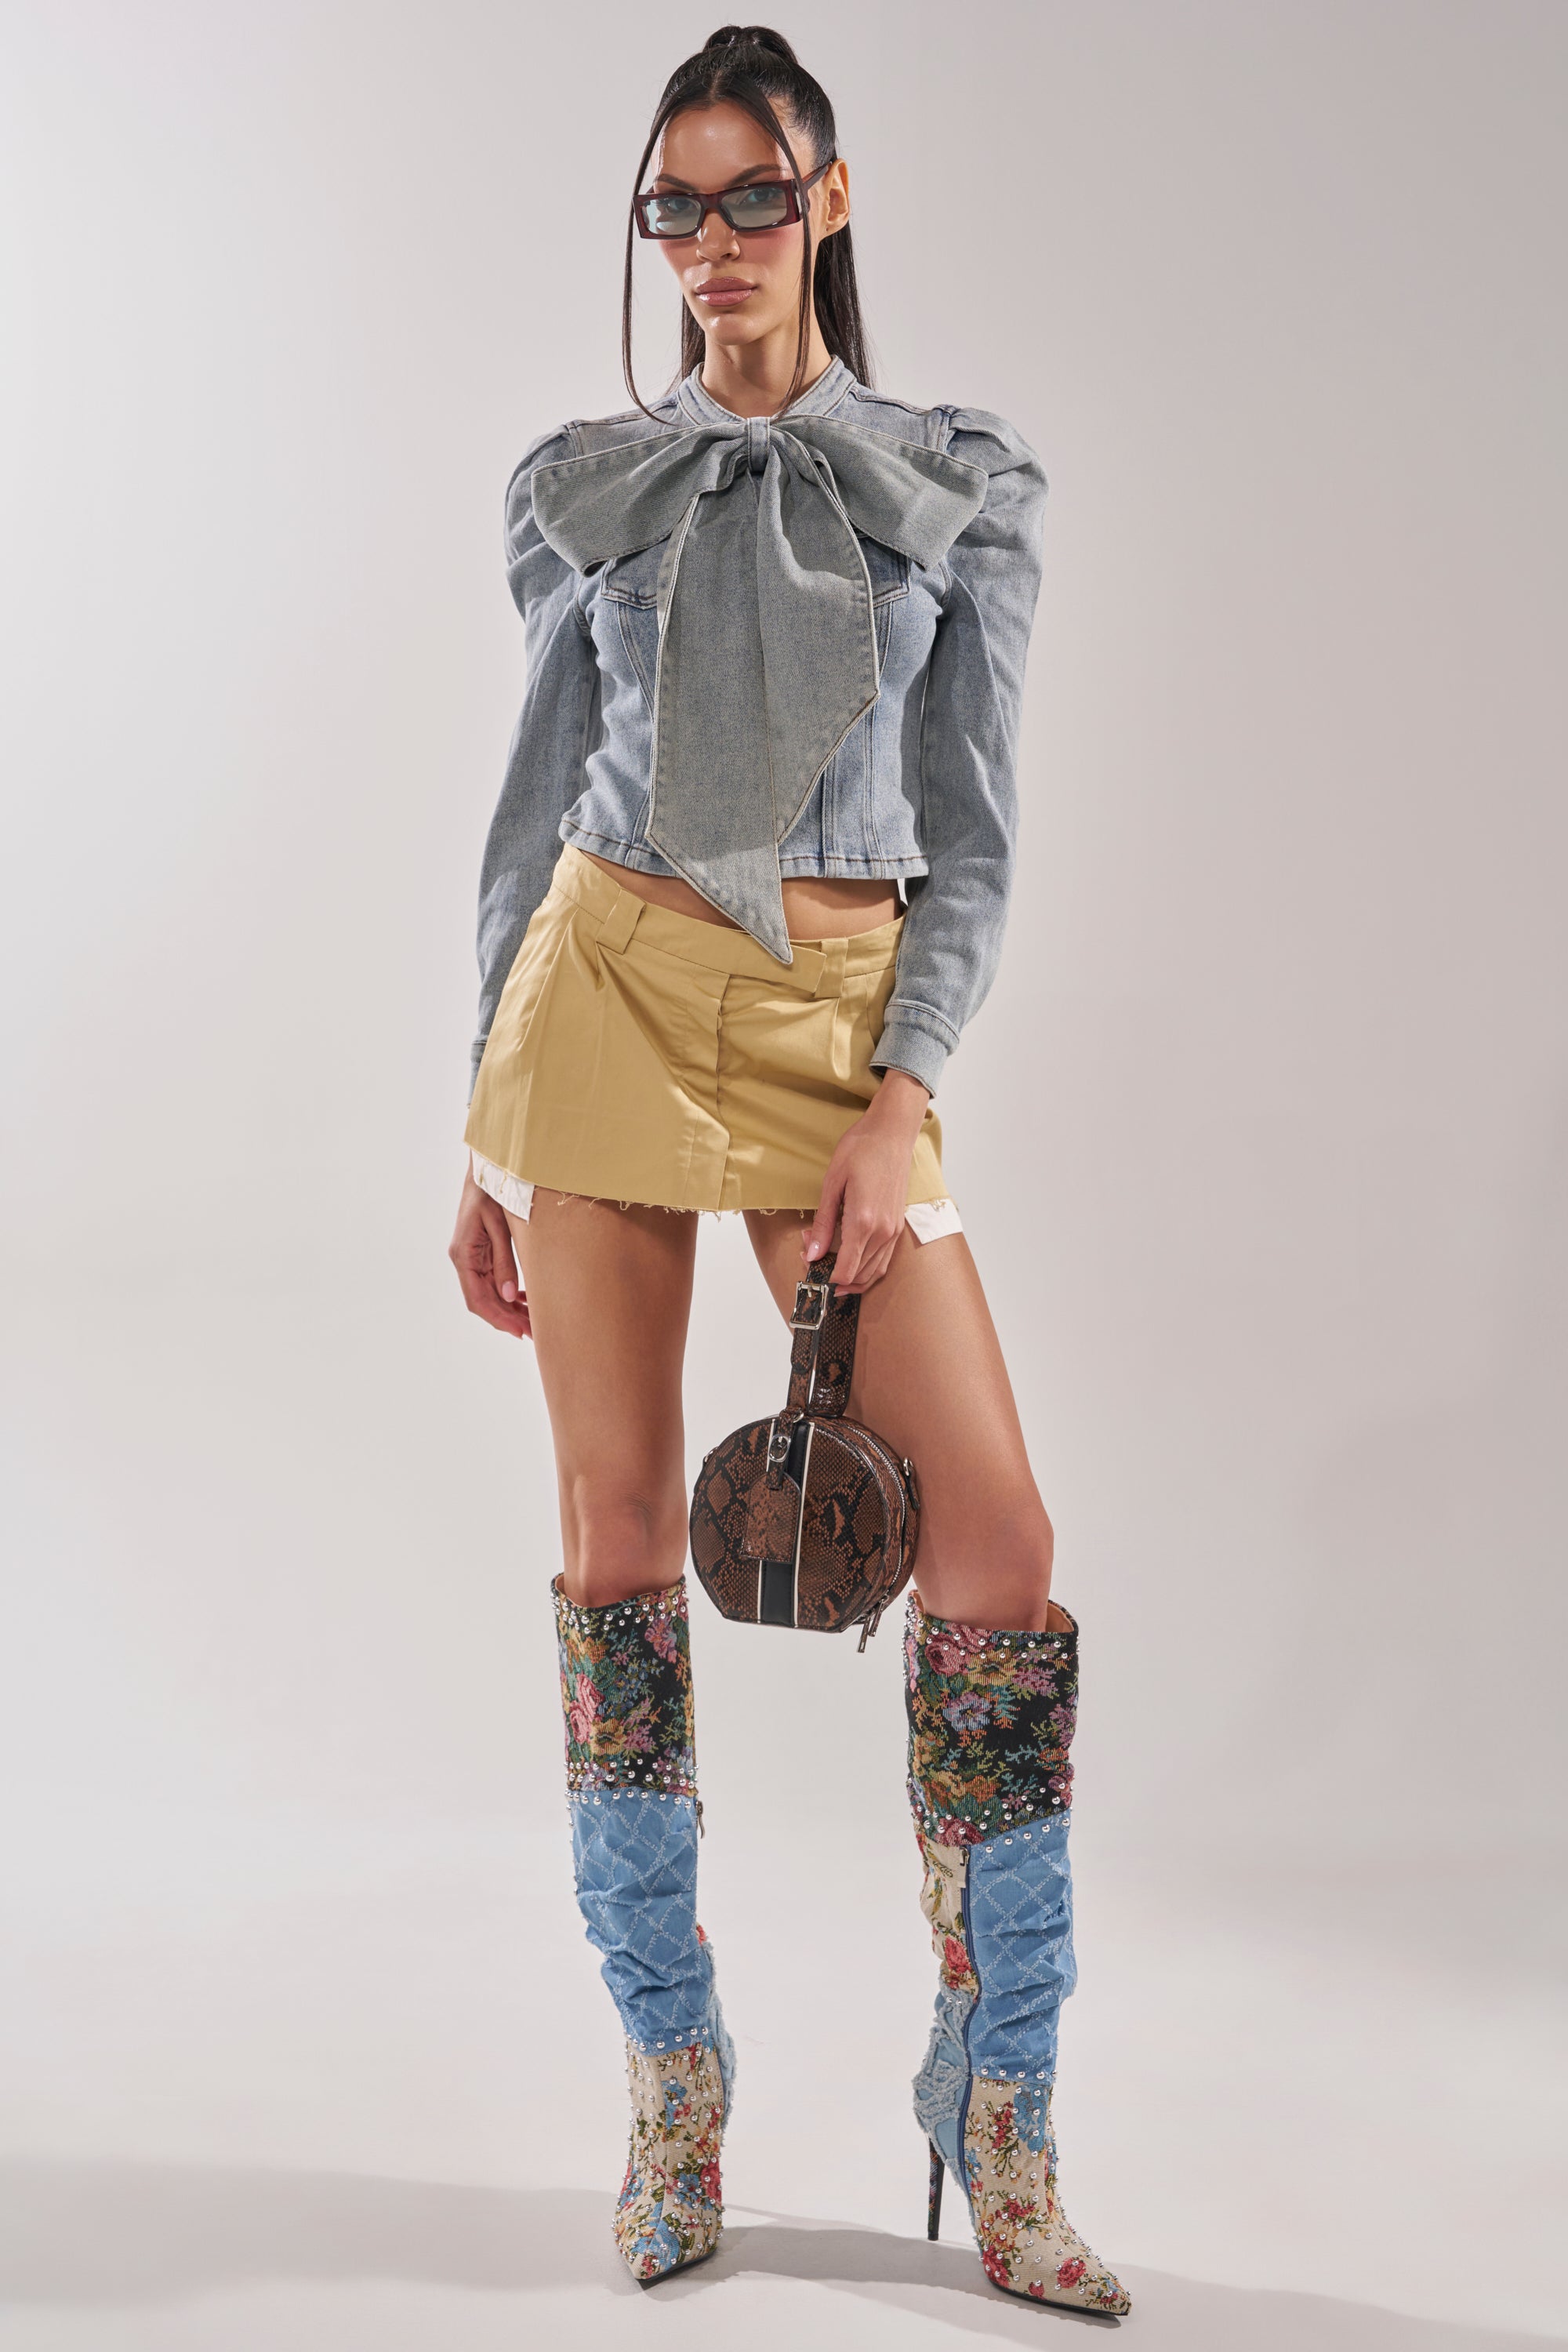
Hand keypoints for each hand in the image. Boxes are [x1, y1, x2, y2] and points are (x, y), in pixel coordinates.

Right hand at [449, 1167, 531, 1338]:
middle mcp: (464, 1258)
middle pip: (483, 1300)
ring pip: (488, 1292)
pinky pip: (492, 1279)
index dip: (498, 1318)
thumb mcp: (501, 1226)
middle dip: (507, 1318)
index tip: (519, 1332)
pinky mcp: (481, 1251)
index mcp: (464, 1254)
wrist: (490, 1166)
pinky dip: (508, 1292)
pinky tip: (525, 1298)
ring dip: (509, 1308)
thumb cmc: (494, 1190)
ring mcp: (472, 1255)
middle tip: (534, 1332)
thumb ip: (504, 1262)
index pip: (477, 1298)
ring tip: (534, 1320)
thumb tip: (509, 1296)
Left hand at [802, 1070, 930, 1295]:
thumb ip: (822, 1224)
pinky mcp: (898, 1225)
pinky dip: (867, 1268)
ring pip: (874, 1272)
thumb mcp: (832, 1184)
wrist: (892, 1133)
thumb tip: (810, 1254)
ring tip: (828, 1259)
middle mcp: (883, 1232)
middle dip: (833, 1275)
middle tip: (811, 1255)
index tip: (808, 1266)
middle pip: (859, 1275)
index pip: (845, 1269)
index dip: (825, 1277)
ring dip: (851, 1275)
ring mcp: (894, 1230)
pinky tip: (851, 1258)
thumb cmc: (860, 1150)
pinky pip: (884, 1260)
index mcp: (863, 1222)